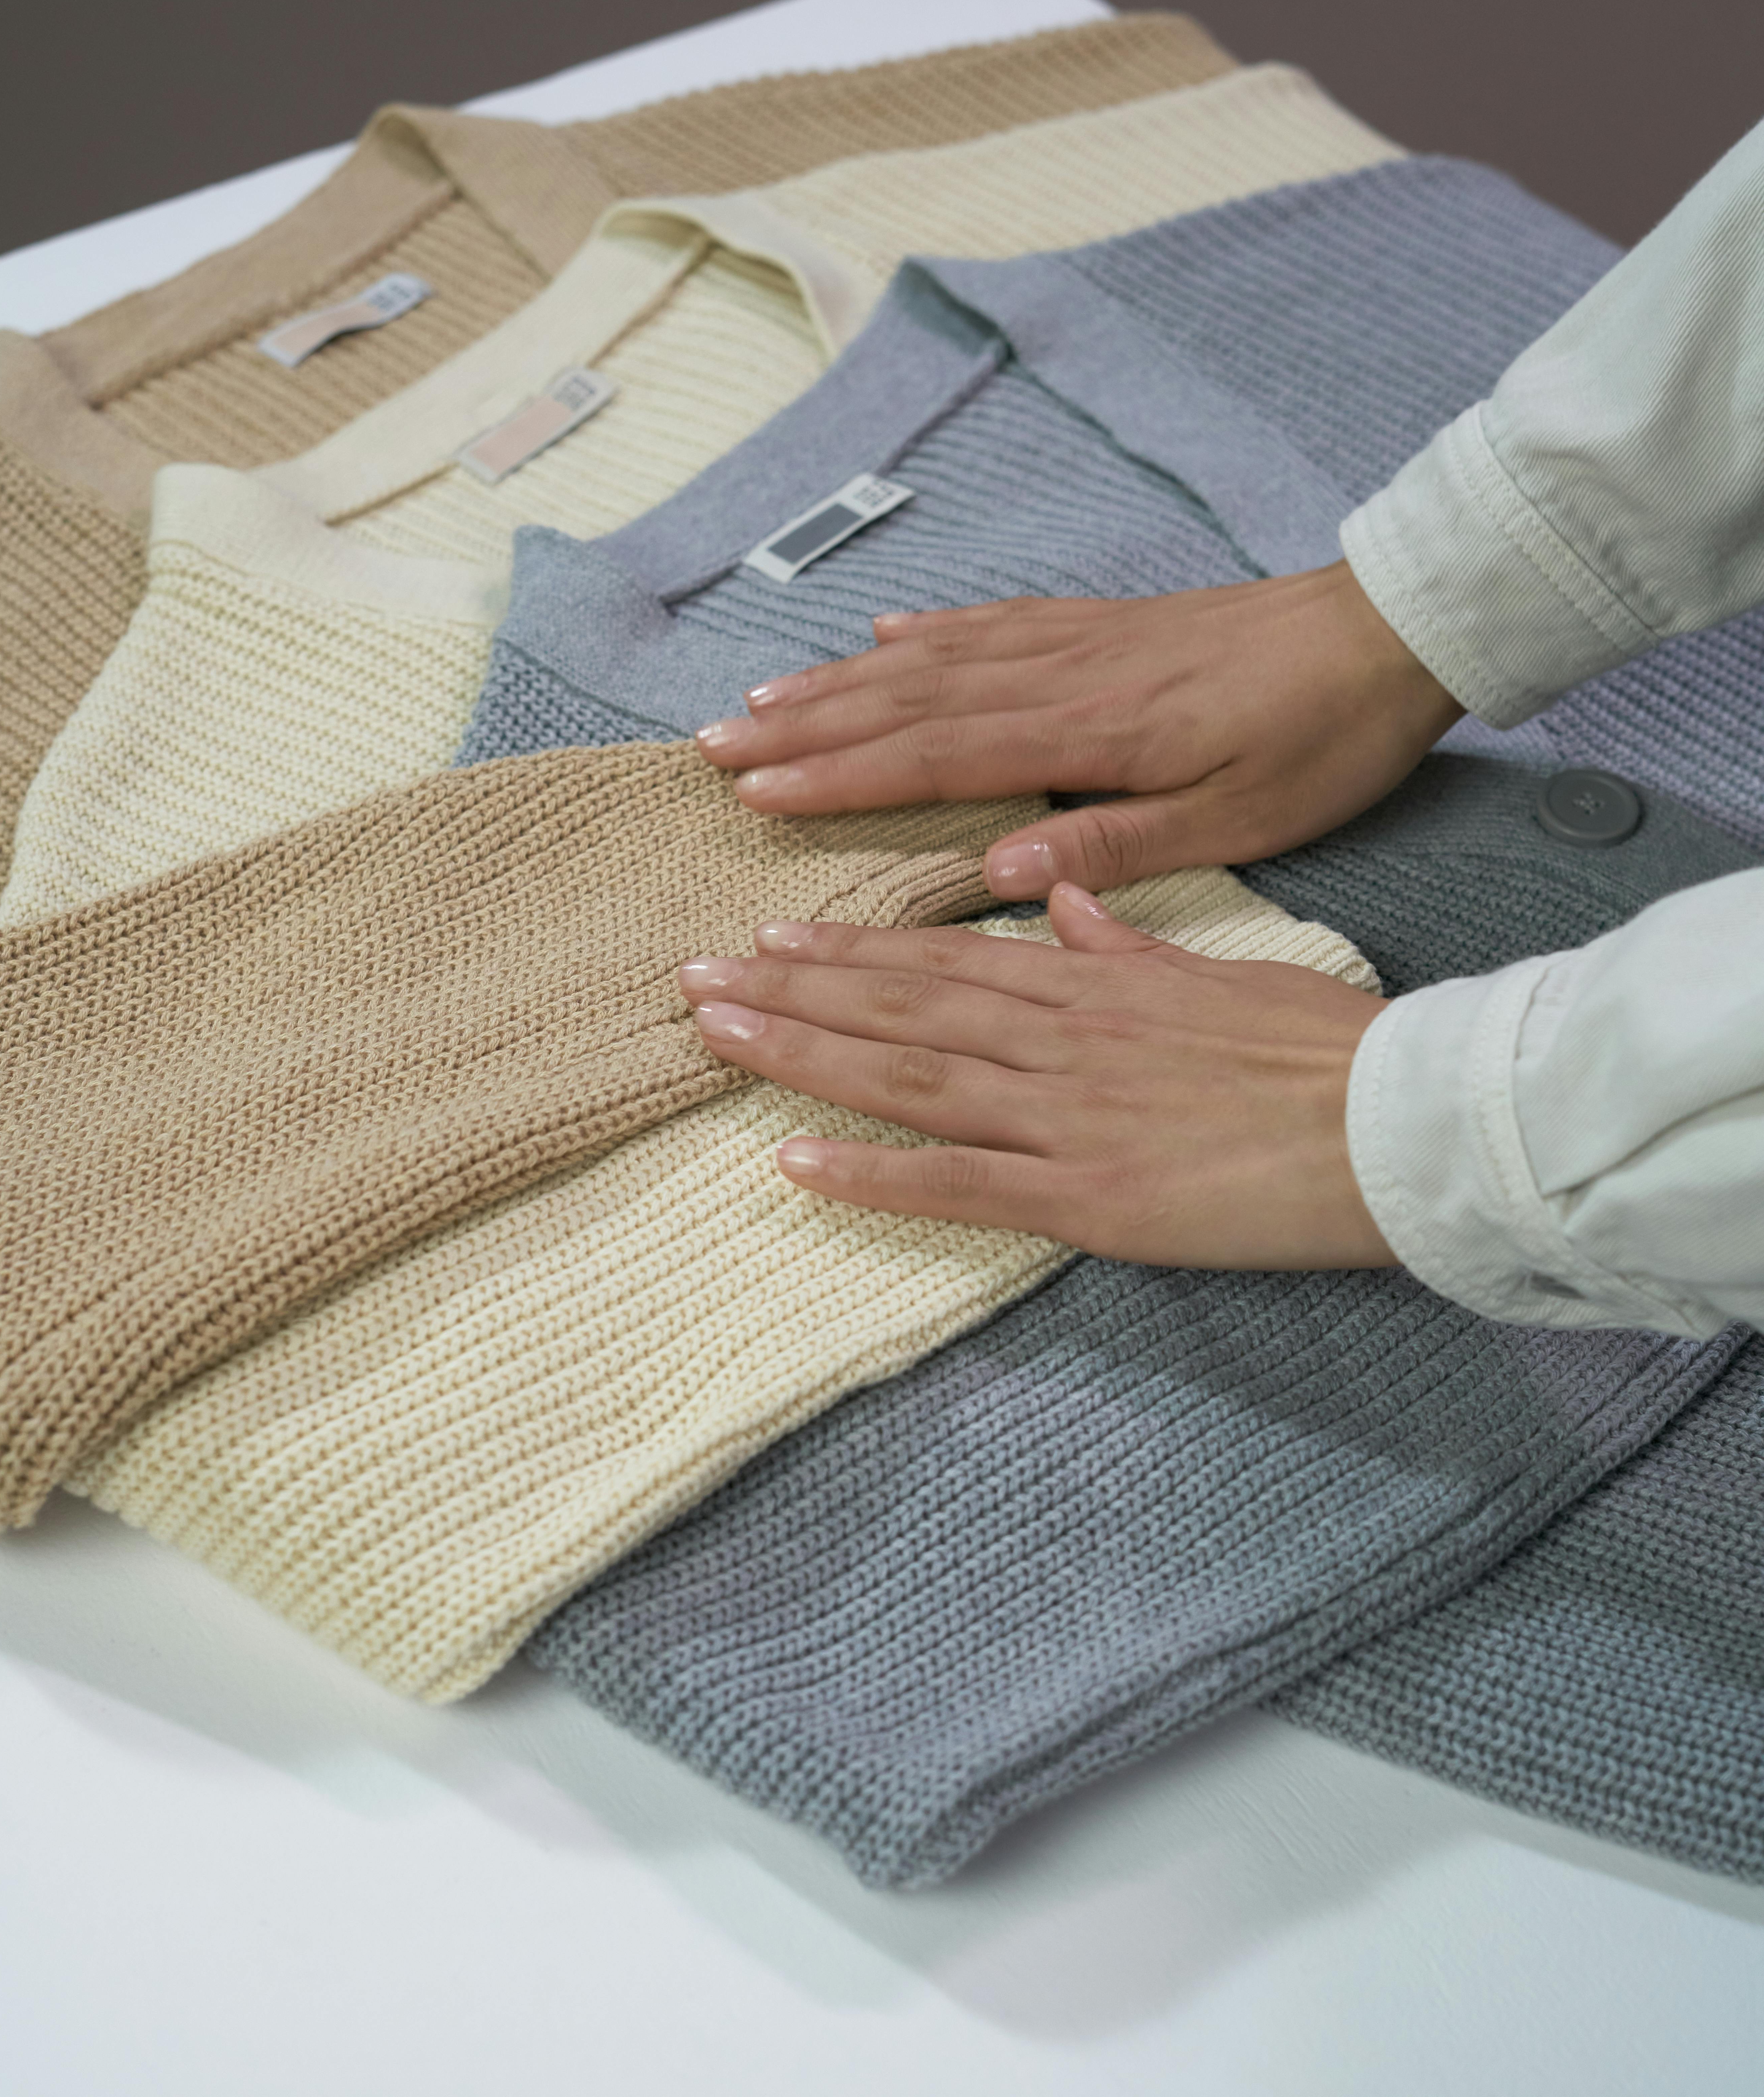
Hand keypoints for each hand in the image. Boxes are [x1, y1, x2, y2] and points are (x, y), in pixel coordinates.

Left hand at [677, 883, 1395, 1269]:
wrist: (1399, 1117)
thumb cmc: (1324, 1048)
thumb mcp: (1219, 974)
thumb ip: (1130, 943)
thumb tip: (1065, 900)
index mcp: (1095, 987)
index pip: (946, 959)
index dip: (854, 948)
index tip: (777, 933)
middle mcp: (1061, 1042)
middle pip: (902, 1011)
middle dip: (795, 991)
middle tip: (696, 976)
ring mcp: (1067, 1119)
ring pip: (908, 1080)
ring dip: (804, 1057)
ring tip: (716, 1036)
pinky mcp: (1089, 1196)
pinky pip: (959, 1185)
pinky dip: (872, 1176)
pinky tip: (795, 1165)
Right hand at [694, 562, 1459, 895]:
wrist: (1386, 636)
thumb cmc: (1317, 743)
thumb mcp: (1235, 822)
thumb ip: (1115, 847)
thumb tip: (1001, 875)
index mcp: (1091, 734)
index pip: (936, 757)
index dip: (839, 776)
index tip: (756, 791)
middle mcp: (1065, 677)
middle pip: (908, 701)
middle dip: (806, 727)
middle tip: (715, 746)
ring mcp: (1079, 640)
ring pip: (933, 658)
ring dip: (842, 681)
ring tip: (762, 696)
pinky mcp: (1104, 622)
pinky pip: (992, 623)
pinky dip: (927, 631)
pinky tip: (881, 636)